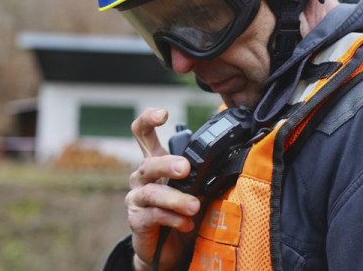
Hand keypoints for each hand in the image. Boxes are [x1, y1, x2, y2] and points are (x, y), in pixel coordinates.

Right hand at [126, 108, 200, 269]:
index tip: (164, 114)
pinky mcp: (136, 220)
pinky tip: (186, 223)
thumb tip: (227, 160)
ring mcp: (136, 198)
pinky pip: (153, 215)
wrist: (169, 249)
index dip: (149, 119)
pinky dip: (173, 218)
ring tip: (194, 206)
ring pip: (152, 192)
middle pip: (149, 163)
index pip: (143, 133)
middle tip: (186, 169)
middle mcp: (141, 177)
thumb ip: (201, 174)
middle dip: (168, 164)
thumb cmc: (182, 211)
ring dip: (176, 198)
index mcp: (155, 162)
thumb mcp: (195, 188)